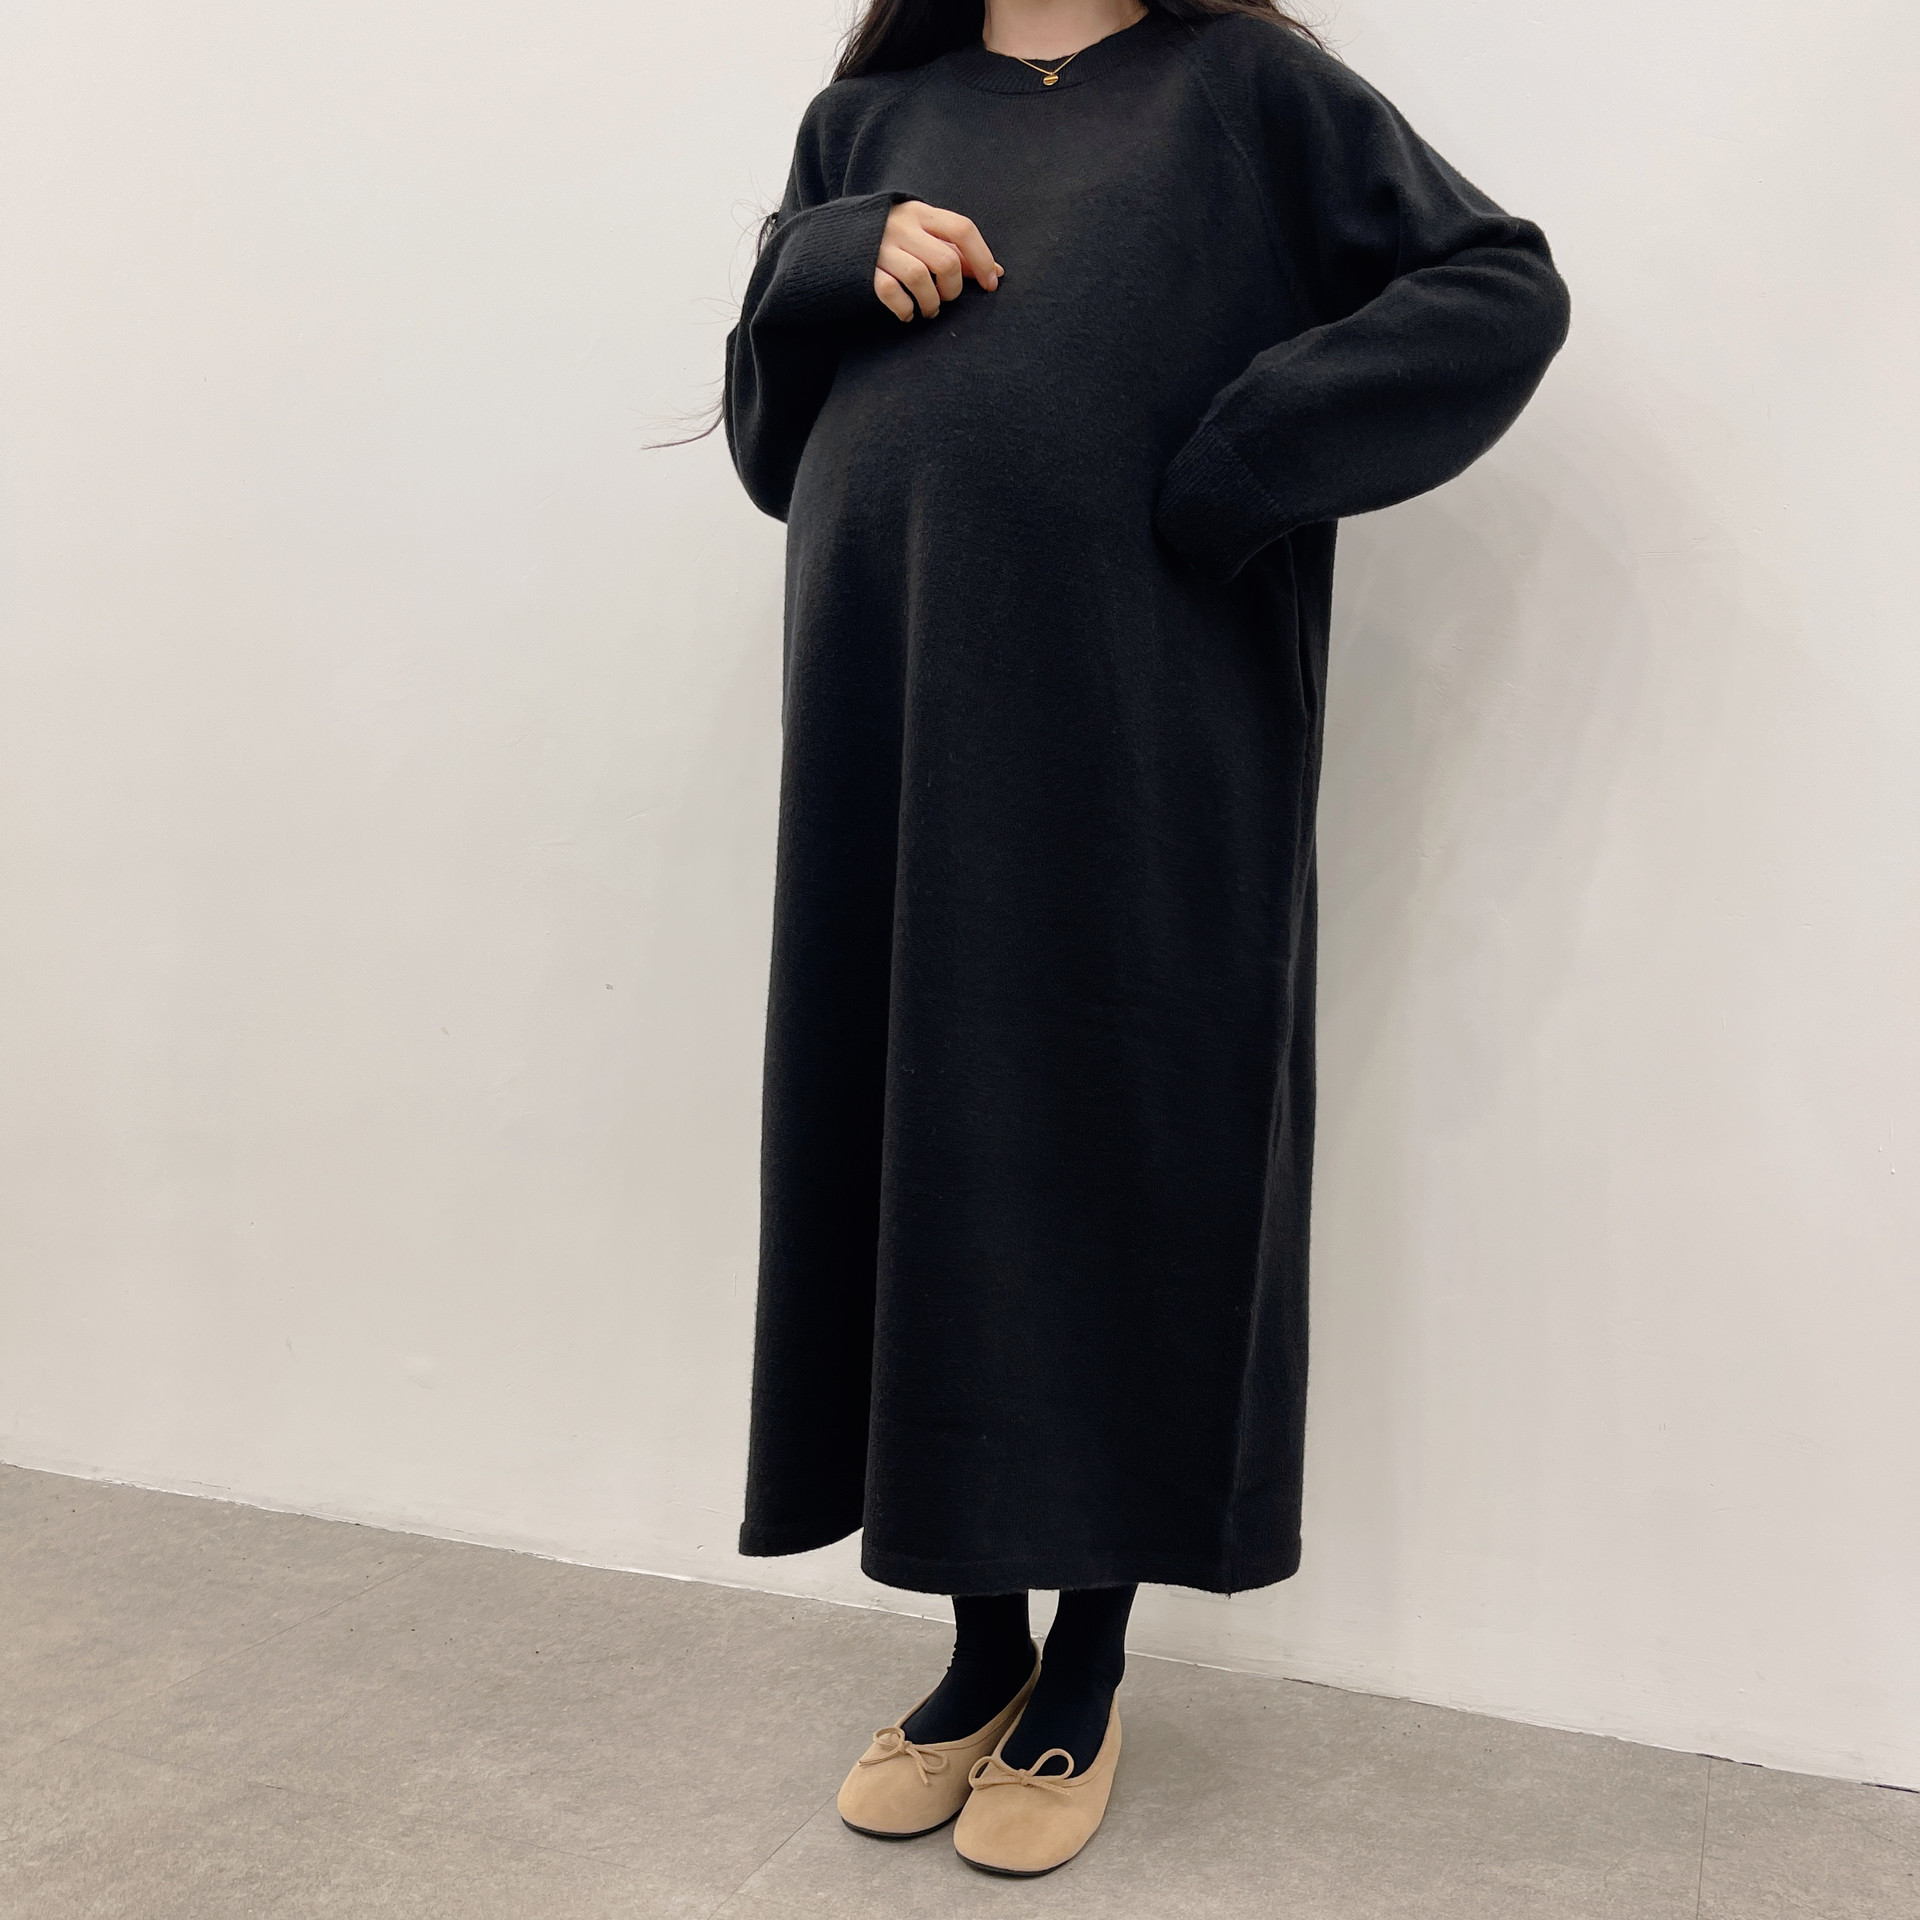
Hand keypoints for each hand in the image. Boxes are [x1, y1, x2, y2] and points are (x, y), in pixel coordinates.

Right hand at [874, 201, 1002, 320]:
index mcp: (920, 212)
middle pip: (946, 261)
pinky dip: (905, 309)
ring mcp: (881, 248)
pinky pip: (891, 293)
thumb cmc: (888, 240)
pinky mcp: (863, 269)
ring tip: (928, 310)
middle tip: (945, 298)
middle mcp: (901, 226)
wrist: (831, 240)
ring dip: (931, 303)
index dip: (982, 258)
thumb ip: (953, 250)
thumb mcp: (920, 235)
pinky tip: (907, 313)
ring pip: (920, 279)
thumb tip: (995, 272)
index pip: (962, 229)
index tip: (991, 284)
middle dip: (953, 289)